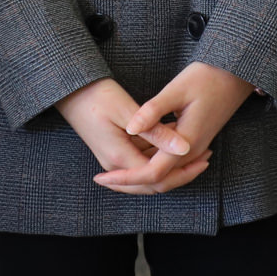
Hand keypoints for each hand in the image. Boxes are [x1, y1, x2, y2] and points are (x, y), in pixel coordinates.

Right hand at [59, 78, 205, 194]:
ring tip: (197, 152)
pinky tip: (174, 144)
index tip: (204, 160)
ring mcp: (113, 159)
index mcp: (120, 157)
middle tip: (205, 160)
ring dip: (171, 167)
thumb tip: (184, 148)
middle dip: (180, 175)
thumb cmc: (96, 95)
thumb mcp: (128, 110)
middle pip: (153, 184)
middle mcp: (115, 165)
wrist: (71, 91)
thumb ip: (156, 131)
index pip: (157, 178)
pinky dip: (159, 158)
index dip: (183, 172)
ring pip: (147, 175)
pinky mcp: (115, 151)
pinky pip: (140, 163)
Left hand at [105, 62, 255, 193]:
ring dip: (139, 174)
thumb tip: (130, 128)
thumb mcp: (177, 89)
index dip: (124, 178)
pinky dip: (151, 163)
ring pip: (164, 173)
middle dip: (129, 182)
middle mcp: (192, 152)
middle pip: (158, 181)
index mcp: (186, 142)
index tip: (101, 176)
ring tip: (112, 169)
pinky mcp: (194, 141)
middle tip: (102, 177)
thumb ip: (153, 111)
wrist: (237, 73)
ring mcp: (195, 148)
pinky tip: (134, 153)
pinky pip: (170, 161)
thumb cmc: (208, 76)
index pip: (151, 173)